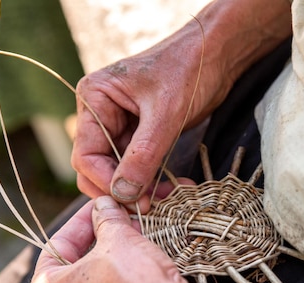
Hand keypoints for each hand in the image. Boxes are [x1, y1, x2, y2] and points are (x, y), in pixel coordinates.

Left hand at [26, 196, 198, 282]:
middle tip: (121, 225)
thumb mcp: (119, 239)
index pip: (58, 246)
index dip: (83, 220)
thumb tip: (105, 206)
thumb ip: (107, 220)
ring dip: (112, 270)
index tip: (101, 207)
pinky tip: (143, 281)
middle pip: (75, 272)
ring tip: (136, 248)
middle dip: (100, 244)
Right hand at [71, 0, 291, 210]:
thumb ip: (143, 155)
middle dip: (121, 190)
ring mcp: (120, 124)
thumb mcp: (165, 114)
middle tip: (149, 208)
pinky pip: (137, 166)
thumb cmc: (189, 69)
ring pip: (119, 171)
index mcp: (95, 98)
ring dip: (140, 189)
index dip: (106, 182)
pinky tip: (172, 189)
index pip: (86, 154)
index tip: (132, 201)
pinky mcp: (140, 134)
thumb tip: (123, 194)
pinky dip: (152, 181)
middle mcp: (101, 112)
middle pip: (97, 167)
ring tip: (168, 198)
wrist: (217, 54)